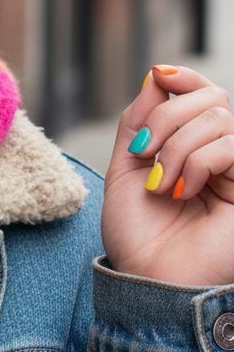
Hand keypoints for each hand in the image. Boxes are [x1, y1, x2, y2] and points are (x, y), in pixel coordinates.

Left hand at [102, 65, 233, 285]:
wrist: (146, 277)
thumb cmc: (137, 232)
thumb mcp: (127, 164)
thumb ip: (141, 119)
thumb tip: (158, 74)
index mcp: (191, 146)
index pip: (200, 91)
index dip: (182, 77)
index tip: (158, 78)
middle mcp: (219, 155)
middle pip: (210, 96)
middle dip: (168, 115)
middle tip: (145, 152)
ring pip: (219, 117)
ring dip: (176, 146)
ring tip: (162, 183)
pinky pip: (232, 146)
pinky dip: (196, 161)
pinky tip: (181, 190)